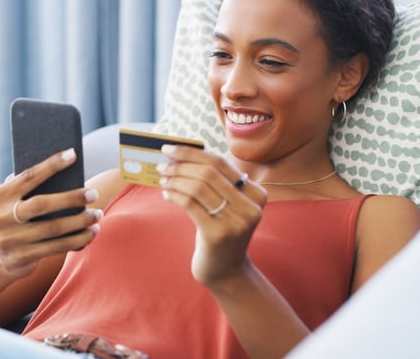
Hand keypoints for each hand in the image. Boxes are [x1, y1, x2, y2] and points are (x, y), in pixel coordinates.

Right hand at [0, 148, 101, 279]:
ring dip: (80, 221)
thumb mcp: (12, 202)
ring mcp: (8, 241)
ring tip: (98, 214)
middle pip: (41, 204)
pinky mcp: (20, 258)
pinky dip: (78, 239)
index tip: (73, 154)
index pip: (27, 177)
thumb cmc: (15, 219)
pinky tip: (91, 232)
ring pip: (52, 228)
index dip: (51, 165)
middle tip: (94, 194)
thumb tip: (63, 164)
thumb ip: (27, 186)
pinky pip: (56, 247)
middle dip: (71, 198)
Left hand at [156, 145, 266, 287]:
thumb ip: (217, 181)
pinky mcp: (217, 235)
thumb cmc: (222, 230)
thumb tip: (185, 152)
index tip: (170, 148)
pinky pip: (190, 204)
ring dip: (175, 179)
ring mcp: (236, 222)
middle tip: (162, 164)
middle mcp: (251, 207)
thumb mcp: (227, 204)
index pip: (221, 163)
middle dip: (181, 164)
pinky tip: (166, 194)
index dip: (192, 153)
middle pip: (209, 172)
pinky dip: (174, 195)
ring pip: (198, 187)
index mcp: (257, 194)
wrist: (227, 271)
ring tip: (163, 178)